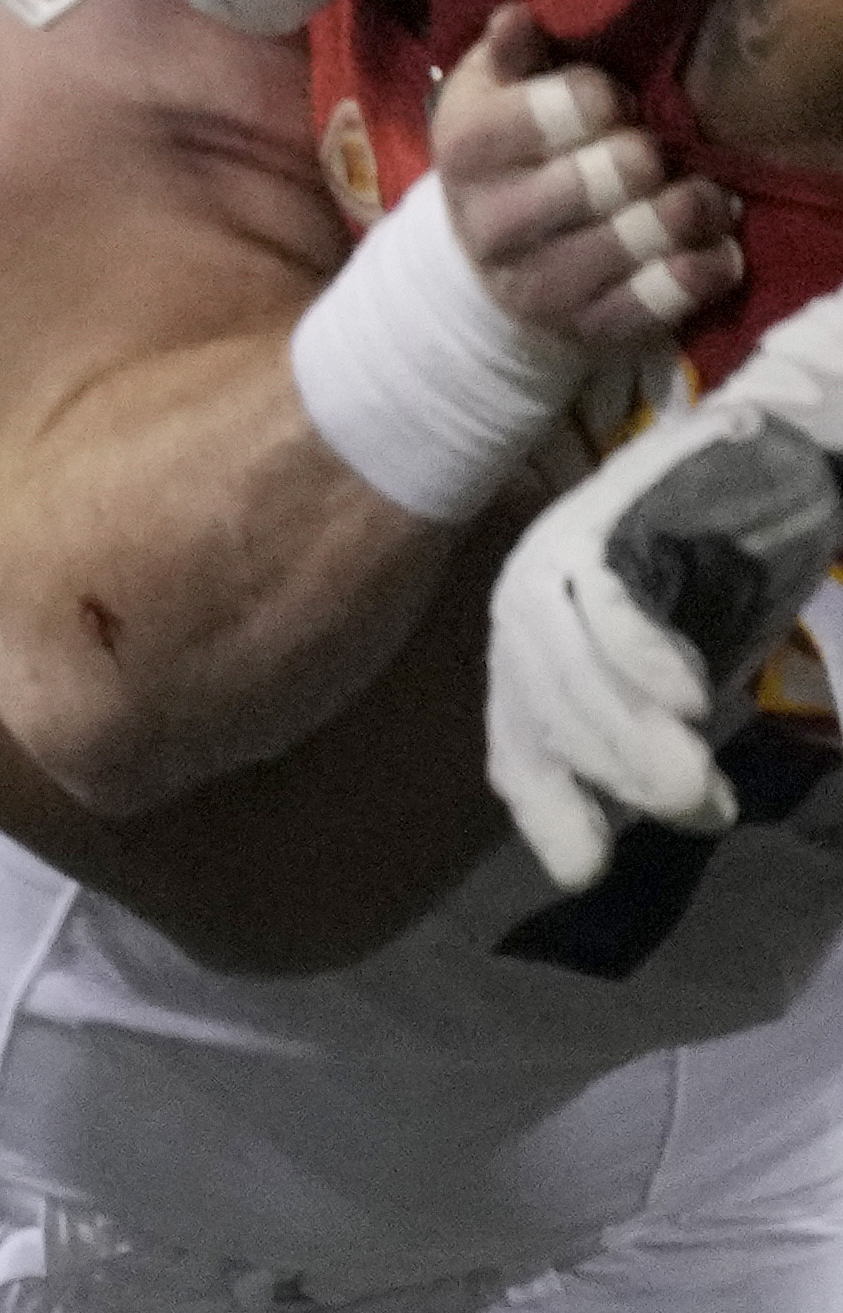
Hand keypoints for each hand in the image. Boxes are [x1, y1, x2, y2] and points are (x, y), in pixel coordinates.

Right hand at [428, 10, 736, 357]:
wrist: (486, 259)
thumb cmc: (510, 153)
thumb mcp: (493, 93)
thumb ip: (510, 52)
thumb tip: (517, 17)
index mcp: (467, 151)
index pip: (564, 109)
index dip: (604, 99)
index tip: (611, 103)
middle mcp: (489, 225)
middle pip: (613, 174)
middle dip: (649, 156)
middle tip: (657, 152)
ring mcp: (535, 286)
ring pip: (640, 237)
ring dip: (689, 209)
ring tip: (700, 195)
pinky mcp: (583, 329)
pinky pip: (659, 301)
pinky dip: (700, 270)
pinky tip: (711, 248)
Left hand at [486, 315, 842, 885]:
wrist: (796, 443)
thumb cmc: (743, 557)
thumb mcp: (695, 662)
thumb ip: (662, 728)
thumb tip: (659, 812)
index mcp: (543, 637)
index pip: (517, 735)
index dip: (546, 803)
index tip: (583, 868)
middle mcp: (535, 591)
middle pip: (536, 702)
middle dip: (605, 773)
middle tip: (692, 814)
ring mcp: (565, 543)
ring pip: (563, 657)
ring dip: (626, 729)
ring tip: (692, 783)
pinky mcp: (612, 506)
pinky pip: (606, 590)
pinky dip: (639, 652)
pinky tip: (689, 699)